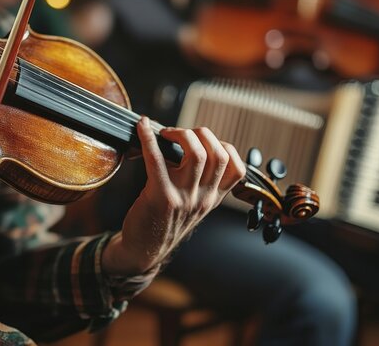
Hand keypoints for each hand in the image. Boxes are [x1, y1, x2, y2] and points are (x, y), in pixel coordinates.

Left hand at [102, 117, 245, 275]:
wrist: (143, 251)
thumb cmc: (163, 223)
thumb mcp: (192, 207)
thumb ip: (199, 183)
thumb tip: (190, 145)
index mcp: (212, 199)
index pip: (237, 169)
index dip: (225, 147)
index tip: (205, 142)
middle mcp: (203, 198)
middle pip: (218, 154)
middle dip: (201, 134)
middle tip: (180, 134)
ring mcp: (184, 198)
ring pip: (196, 154)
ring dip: (180, 134)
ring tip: (166, 133)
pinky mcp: (160, 196)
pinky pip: (157, 159)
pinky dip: (148, 138)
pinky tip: (142, 128)